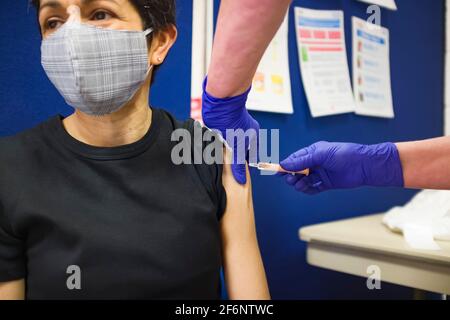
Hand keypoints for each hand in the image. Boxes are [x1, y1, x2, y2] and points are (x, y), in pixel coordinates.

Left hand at [202, 78, 259, 183]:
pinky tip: (212, 146)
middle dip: (233, 158)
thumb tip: (242, 180)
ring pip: (230, 145)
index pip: (251, 157)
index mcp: (253, 137)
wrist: (220, 101)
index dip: (244, 166)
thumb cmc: (232, 122)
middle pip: (240, 151)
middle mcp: (245, 132)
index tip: (237, 175)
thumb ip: (238, 164)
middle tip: (225, 166)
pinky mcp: (223, 124)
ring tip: (217, 156)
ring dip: (224, 150)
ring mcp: (234, 127)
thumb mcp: (237, 147)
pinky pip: (221, 138)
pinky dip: (217, 143)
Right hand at [279, 141, 403, 194]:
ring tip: (300, 184)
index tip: (277, 172)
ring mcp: (321, 173)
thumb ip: (302, 160)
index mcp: (312, 152)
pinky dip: (307, 190)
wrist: (364, 166)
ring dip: (299, 183)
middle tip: (291, 179)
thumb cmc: (345, 154)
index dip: (285, 165)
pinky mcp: (326, 184)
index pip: (294, 159)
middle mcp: (315, 163)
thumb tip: (285, 164)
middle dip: (291, 176)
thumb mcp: (321, 154)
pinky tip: (306, 189)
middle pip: (297, 171)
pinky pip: (312, 188)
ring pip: (303, 180)